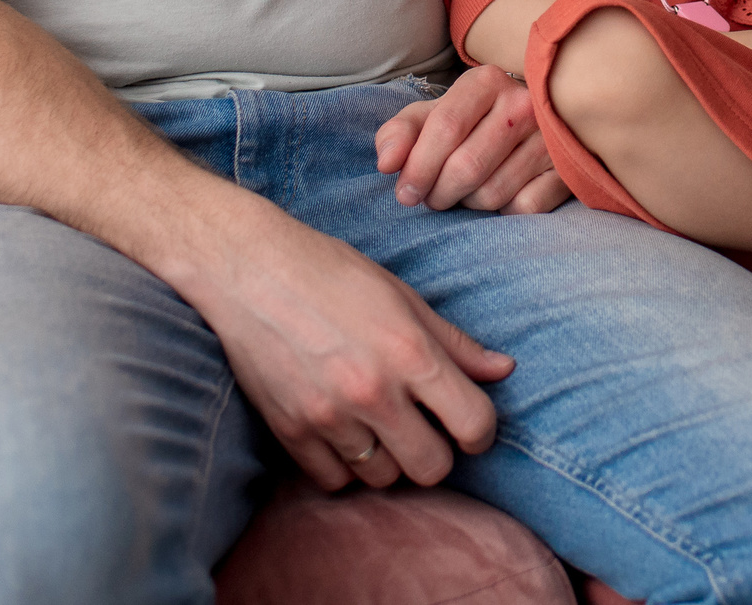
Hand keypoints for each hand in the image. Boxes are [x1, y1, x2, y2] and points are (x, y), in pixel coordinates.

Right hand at [161, 186, 515, 492]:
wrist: (249, 269)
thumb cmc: (331, 273)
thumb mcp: (403, 297)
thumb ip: (454, 342)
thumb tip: (502, 371)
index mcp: (410, 353)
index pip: (473, 424)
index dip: (481, 432)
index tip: (470, 426)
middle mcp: (373, 392)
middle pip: (431, 468)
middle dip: (437, 452)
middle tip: (424, 428)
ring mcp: (328, 416)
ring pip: (383, 478)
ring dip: (389, 459)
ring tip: (379, 425)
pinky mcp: (290, 431)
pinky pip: (334, 480)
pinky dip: (345, 465)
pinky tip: (345, 433)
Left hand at [375, 66, 571, 213]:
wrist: (535, 119)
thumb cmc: (471, 121)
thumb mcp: (432, 116)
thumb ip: (400, 133)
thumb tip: (386, 164)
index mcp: (485, 82)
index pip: (445, 128)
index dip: (418, 168)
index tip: (404, 194)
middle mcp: (523, 102)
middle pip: (466, 167)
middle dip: (439, 193)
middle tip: (433, 197)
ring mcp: (550, 136)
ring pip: (492, 193)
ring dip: (468, 203)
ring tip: (465, 192)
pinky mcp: (567, 169)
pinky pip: (523, 208)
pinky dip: (503, 211)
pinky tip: (500, 194)